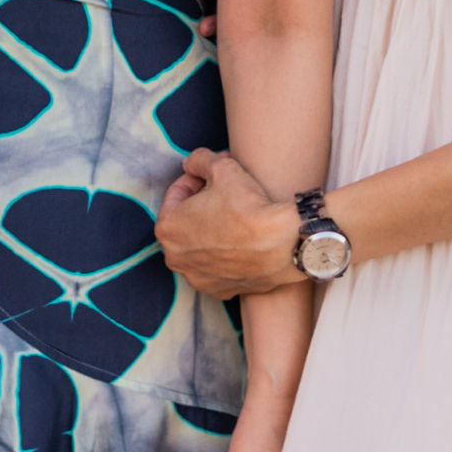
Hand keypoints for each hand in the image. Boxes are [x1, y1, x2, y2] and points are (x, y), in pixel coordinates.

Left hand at [156, 148, 301, 299]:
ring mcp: (197, 277)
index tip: (213, 177)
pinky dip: (225, 255)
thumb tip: (192, 163)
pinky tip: (243, 242)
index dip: (196, 179)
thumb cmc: (249, 206)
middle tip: (226, 194)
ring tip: (236, 218)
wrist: (284, 244)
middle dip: (202, 206)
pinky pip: (217, 267)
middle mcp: (175, 258)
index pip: (177, 194)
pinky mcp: (219, 291)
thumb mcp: (222, 167)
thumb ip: (199, 160)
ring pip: (200, 246)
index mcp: (167, 228)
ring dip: (212, 231)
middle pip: (186, 222)